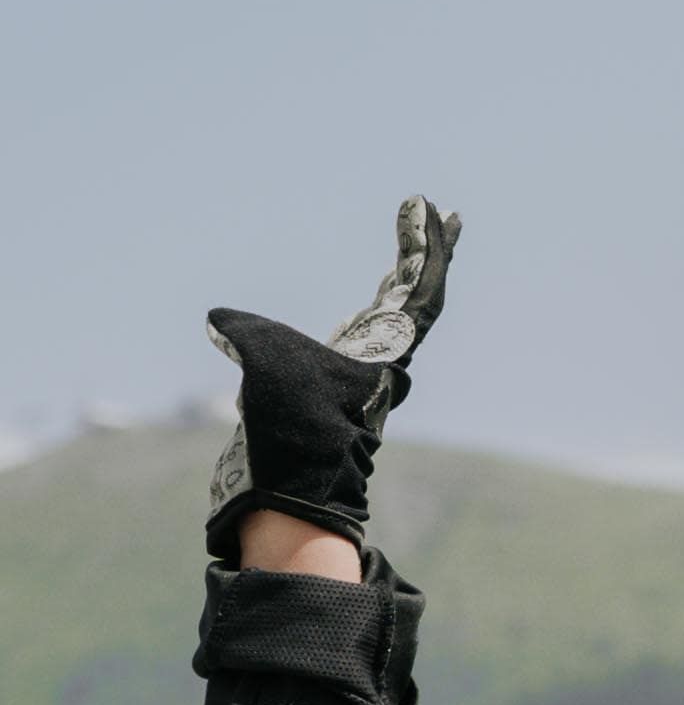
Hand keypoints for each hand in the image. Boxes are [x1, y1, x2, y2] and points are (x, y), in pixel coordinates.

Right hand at [204, 195, 461, 564]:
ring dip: (404, 279)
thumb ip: (247, 333)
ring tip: (413, 243)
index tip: (433, 210)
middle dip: (427, 254)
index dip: (428, 250)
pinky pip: (363, 337)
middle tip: (443, 213)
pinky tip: (375, 302)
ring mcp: (360, 375)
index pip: (420, 291)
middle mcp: (380, 361)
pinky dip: (369, 310)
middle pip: (416, 296)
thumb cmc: (292, 431)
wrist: (293, 495)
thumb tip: (220, 321)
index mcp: (384, 351)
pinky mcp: (336, 389)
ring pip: (393, 316)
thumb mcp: (269, 368)